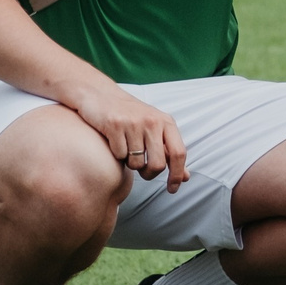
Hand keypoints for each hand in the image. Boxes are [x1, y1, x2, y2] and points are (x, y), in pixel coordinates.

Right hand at [72, 79, 187, 192]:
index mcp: (167, 122)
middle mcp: (153, 122)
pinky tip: (114, 141)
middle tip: (143, 172)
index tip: (173, 189)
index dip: (177, 174)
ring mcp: (133, 123)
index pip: (179, 153)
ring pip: (136, 163)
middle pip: (158, 164)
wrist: (100, 95)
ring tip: (127, 149)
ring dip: (130, 164)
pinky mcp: (114, 125)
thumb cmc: (131, 116)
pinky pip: (119, 155)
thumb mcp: (155, 129)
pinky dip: (117, 155)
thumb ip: (169, 152)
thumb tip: (186, 177)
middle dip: (149, 174)